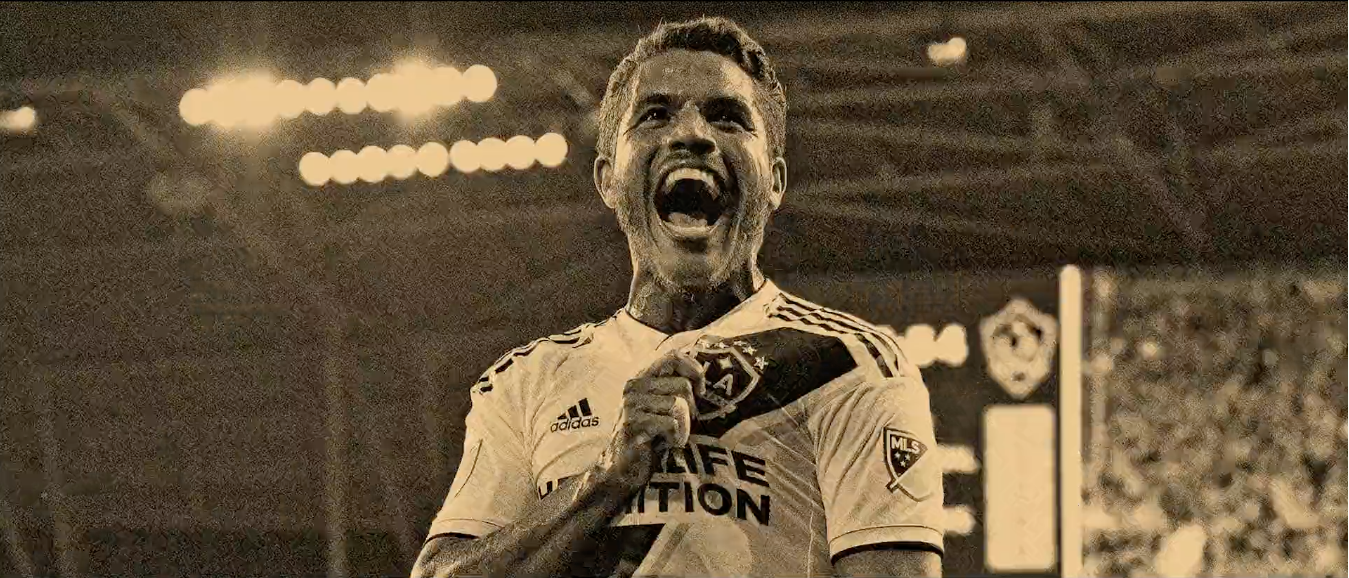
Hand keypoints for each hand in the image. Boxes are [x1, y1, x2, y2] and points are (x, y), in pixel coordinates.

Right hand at [588, 349, 703, 492]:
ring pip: (678, 404)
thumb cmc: (652, 438)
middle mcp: (634, 385)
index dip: (694, 370)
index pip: (673, 356)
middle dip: (691, 409)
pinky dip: (675, 437)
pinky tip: (664, 444)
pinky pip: (670, 423)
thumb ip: (675, 388)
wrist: (623, 470)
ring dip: (684, 427)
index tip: (700, 391)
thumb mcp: (663, 407)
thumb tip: (703, 378)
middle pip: (682, 385)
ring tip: (671, 437)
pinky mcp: (631, 423)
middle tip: (680, 425)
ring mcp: (631, 403)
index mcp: (643, 377)